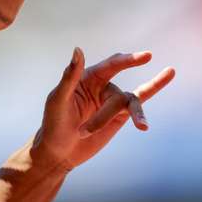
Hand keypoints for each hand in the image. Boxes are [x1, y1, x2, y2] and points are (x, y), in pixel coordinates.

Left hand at [33, 47, 174, 172]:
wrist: (59, 152)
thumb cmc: (54, 123)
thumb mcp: (58, 100)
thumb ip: (70, 76)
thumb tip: (78, 50)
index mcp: (87, 78)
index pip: (110, 66)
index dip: (127, 61)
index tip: (146, 56)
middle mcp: (102, 87)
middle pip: (117, 93)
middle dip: (130, 72)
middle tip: (147, 56)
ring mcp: (112, 103)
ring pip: (125, 105)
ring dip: (114, 119)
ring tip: (123, 128)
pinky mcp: (119, 118)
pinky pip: (134, 111)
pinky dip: (141, 116)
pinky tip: (146, 124)